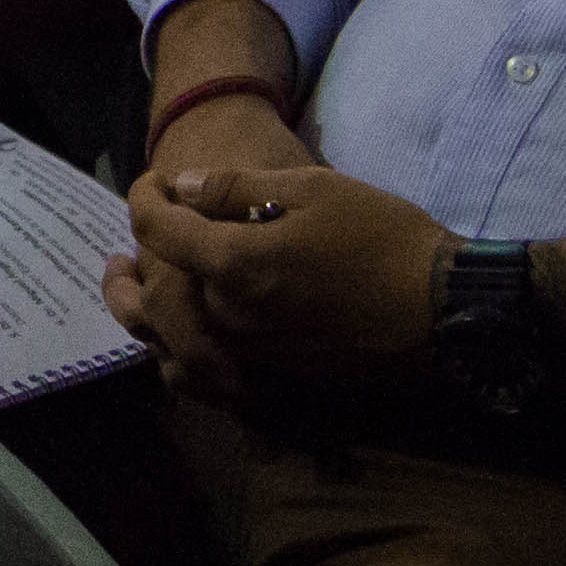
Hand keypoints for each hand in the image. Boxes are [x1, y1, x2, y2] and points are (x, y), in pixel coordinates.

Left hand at [104, 163, 451, 404]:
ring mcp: (252, 356)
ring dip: (143, 319)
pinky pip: (205, 379)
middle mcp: (231, 318)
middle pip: (151, 298)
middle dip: (128, 268)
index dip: (144, 200)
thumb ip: (238, 189)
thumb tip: (185, 187)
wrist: (446, 313)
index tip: (152, 184)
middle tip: (118, 252)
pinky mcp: (276, 381)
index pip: (157, 231)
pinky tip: (180, 341)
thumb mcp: (313, 190)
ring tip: (134, 295)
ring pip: (169, 347)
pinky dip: (179, 359)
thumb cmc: (384, 239)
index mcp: (234, 265)